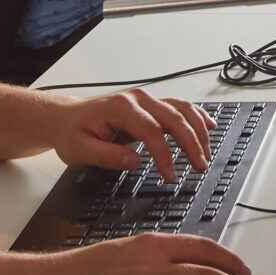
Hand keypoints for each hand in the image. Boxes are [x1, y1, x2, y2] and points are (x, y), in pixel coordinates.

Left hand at [45, 88, 212, 183]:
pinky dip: (196, 116)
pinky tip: (208, 126)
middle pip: (174, 117)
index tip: (170, 175)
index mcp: (121, 108)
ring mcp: (146, 100)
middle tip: (200, 165)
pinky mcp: (151, 105)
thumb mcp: (79, 150)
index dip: (164, 154)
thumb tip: (134, 161)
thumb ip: (106, 155)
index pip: (151, 130)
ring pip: (182, 109)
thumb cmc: (73, 133)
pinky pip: (179, 107)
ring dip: (198, 130)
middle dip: (191, 142)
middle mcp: (138, 99)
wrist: (67, 118)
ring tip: (206, 153)